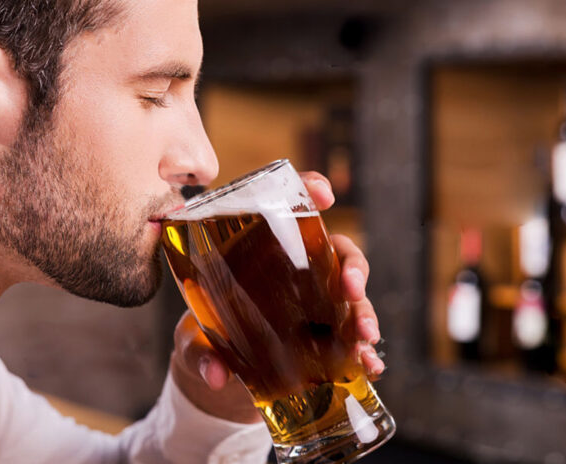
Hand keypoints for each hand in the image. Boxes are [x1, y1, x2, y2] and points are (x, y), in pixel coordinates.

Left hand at [169, 171, 383, 423]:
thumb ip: (201, 353)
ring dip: (364, 312)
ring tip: (366, 335)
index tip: (325, 194)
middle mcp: (296, 271)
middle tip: (351, 287)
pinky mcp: (327, 337)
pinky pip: (353, 338)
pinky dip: (365, 351)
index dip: (311, 190)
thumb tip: (216, 375)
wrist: (221, 375)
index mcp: (262, 252)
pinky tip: (371, 365)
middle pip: (336, 251)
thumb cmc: (204, 340)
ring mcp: (316, 304)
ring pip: (352, 295)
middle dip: (352, 266)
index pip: (291, 207)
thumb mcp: (194, 343)